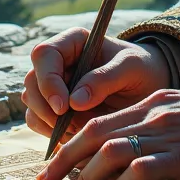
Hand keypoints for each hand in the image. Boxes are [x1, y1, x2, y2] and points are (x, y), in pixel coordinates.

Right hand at [22, 26, 169, 142]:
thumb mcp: (131, 67)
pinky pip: (39, 122)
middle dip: (46, 107)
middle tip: (70, 125)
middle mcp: (58, 62)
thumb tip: (75, 101)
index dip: (48, 80)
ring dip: (48, 123)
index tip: (64, 106)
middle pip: (31, 81)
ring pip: (31, 104)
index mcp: (72, 42)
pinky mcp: (55, 109)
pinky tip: (76, 137)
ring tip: (79, 131)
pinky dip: (52, 133)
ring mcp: (54, 86)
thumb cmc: (141, 69)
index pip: (44, 54)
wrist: (148, 88)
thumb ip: (105, 78)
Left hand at [35, 86, 179, 179]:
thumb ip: (159, 128)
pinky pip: (141, 170)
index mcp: (152, 104)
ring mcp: (166, 134)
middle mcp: (153, 115)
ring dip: (87, 175)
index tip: (53, 163)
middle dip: (64, 158)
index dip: (71, 142)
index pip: (100, 120)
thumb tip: (135, 157)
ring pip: (111, 150)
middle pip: (94, 133)